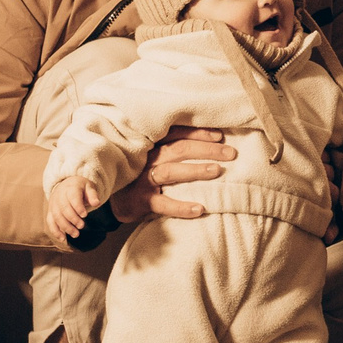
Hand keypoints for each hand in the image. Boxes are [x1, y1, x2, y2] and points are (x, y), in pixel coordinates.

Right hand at [47, 176, 99, 241]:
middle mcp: (60, 196)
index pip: (72, 197)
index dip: (78, 207)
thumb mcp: (89, 187)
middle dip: (73, 219)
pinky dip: (55, 231)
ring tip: (76, 234)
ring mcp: (53, 204)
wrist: (67, 184)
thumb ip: (93, 195)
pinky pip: (50, 222)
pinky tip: (63, 239)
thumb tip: (97, 203)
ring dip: (65, 227)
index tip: (84, 215)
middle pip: (64, 208)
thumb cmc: (81, 188)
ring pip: (57, 216)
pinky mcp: (51, 211)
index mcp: (70, 188)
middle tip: (82, 226)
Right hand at [111, 125, 239, 222]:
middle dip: (207, 149)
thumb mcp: (151, 154)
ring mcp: (143, 179)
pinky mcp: (140, 200)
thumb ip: (173, 145)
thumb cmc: (140, 171)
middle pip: (179, 149)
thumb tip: (214, 138)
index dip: (198, 133)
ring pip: (171, 171)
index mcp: (152, 144)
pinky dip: (181, 207)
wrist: (111, 196)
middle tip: (230, 153)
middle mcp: (147, 158)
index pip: (176, 133)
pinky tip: (200, 209)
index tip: (220, 136)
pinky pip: (163, 203)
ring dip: (195, 170)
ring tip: (217, 170)